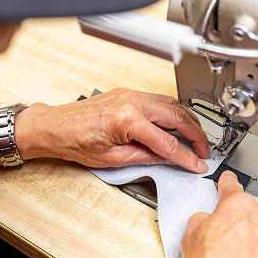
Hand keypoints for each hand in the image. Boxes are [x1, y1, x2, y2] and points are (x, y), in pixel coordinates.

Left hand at [16, 88, 209, 172]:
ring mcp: (129, 94)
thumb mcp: (113, 159)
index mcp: (129, 120)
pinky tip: (176, 122)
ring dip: (187, 120)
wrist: (54, 127)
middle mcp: (132, 101)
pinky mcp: (126, 92)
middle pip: (177, 116)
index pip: (168, 142)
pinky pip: (158, 99)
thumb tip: (167, 158)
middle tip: (204, 151)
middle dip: (196, 134)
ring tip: (195, 137)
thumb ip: (145, 157)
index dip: (186, 156)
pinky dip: (172, 111)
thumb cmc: (74, 142)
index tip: (197, 164)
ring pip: (171, 103)